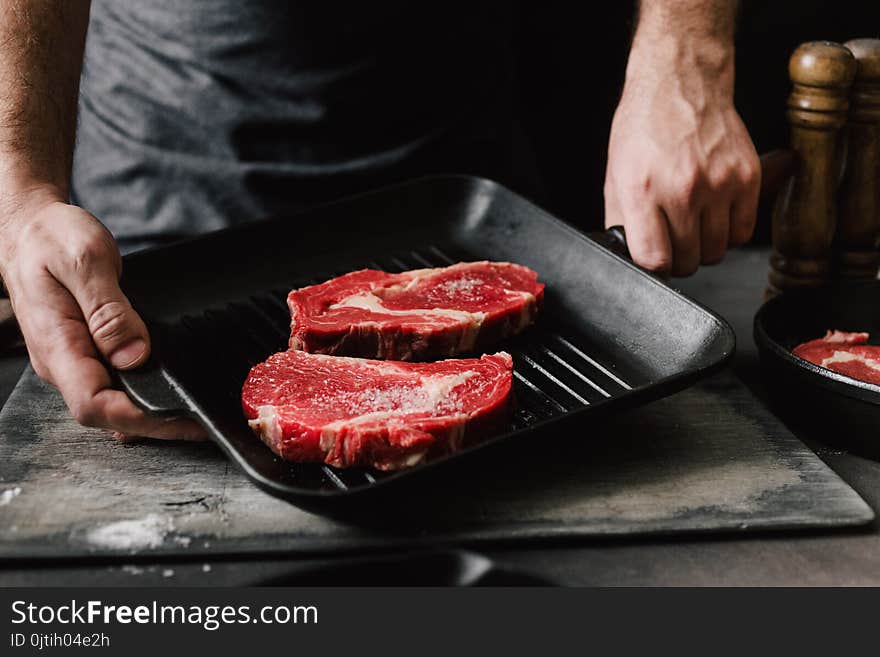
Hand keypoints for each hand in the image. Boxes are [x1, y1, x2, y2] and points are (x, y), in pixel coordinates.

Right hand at [0, 188, 205, 439]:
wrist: (30, 229)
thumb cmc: (50, 239)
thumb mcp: (84, 261)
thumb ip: (108, 310)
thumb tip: (132, 355)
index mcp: (57, 345)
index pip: (93, 404)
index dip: (138, 418)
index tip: (179, 416)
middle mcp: (64, 362)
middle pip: (107, 416)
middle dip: (156, 425)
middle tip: (202, 423)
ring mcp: (74, 361)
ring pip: (112, 405)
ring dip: (153, 415)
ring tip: (194, 415)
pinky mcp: (87, 354)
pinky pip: (115, 386)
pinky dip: (145, 395)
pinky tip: (170, 393)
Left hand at [604, 36, 760, 276]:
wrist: (681, 84)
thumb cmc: (644, 128)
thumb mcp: (615, 174)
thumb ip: (621, 219)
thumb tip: (630, 255)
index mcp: (642, 190)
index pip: (654, 259)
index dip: (653, 266)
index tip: (654, 257)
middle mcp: (682, 189)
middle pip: (688, 261)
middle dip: (678, 258)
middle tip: (674, 240)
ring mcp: (719, 184)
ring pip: (716, 251)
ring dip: (704, 248)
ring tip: (693, 225)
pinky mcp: (747, 178)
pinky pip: (743, 232)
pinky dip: (729, 233)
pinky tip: (715, 217)